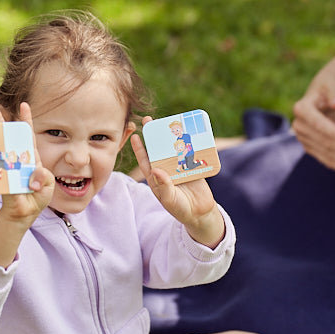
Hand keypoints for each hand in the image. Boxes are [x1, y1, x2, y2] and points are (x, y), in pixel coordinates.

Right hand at [0, 102, 54, 266]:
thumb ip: (42, 177)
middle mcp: (17, 159)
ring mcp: (6, 167)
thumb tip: (33, 175)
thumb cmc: (36, 198)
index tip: (24, 105)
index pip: (28, 136)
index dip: (25, 120)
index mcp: (31, 158)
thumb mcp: (46, 185)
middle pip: (8, 137)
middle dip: (1, 121)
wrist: (24, 215)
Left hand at [130, 118, 224, 247]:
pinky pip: (190, 152)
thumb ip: (162, 186)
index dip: (139, 148)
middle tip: (149, 119)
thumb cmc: (180, 209)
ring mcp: (179, 167)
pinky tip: (189, 131)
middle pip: (158, 149)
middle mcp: (166, 169)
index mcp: (156, 178)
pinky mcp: (192, 166)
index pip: (145, 160)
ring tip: (168, 122)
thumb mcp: (169, 199)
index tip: (134, 135)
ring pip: (173, 148)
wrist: (200, 213)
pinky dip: (190, 143)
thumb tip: (154, 170)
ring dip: (171, 136)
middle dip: (153, 135)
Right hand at [291, 75, 334, 178]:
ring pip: (327, 154)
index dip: (333, 132)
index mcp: (301, 108)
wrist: (322, 96)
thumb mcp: (332, 83)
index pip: (318, 123)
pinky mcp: (311, 148)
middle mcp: (299, 126)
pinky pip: (326, 160)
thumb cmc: (329, 87)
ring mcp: (304, 139)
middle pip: (325, 142)